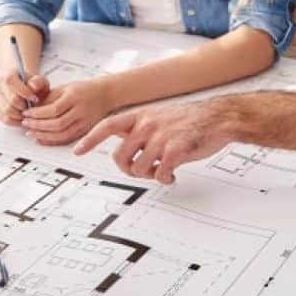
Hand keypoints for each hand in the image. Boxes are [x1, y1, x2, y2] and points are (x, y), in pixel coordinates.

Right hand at [0, 70, 49, 126]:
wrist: (28, 90)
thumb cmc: (35, 87)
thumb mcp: (41, 82)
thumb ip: (39, 82)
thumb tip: (33, 86)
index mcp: (10, 74)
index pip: (10, 81)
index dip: (23, 91)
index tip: (35, 98)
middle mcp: (0, 84)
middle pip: (10, 100)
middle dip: (24, 107)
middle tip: (32, 108)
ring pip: (6, 111)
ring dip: (20, 115)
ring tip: (28, 113)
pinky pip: (4, 118)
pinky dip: (15, 121)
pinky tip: (23, 118)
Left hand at [20, 79, 115, 145]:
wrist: (105, 94)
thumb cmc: (84, 89)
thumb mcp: (65, 88)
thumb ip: (49, 98)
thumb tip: (32, 110)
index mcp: (74, 97)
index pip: (53, 109)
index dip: (38, 114)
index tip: (27, 114)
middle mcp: (81, 111)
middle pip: (57, 124)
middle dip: (38, 126)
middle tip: (26, 123)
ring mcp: (84, 122)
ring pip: (62, 134)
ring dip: (43, 136)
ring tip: (31, 133)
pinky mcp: (85, 130)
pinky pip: (67, 139)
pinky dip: (53, 141)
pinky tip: (42, 139)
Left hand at [74, 100, 232, 183]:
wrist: (218, 118)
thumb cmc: (191, 120)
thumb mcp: (160, 116)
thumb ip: (141, 127)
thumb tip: (124, 143)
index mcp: (142, 116)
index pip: (108, 125)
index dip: (90, 139)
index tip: (78, 151)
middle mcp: (147, 125)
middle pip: (120, 157)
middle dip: (128, 170)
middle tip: (142, 171)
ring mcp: (160, 138)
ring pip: (139, 169)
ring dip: (150, 175)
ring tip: (163, 171)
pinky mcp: (175, 151)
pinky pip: (160, 175)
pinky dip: (165, 179)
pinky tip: (173, 175)